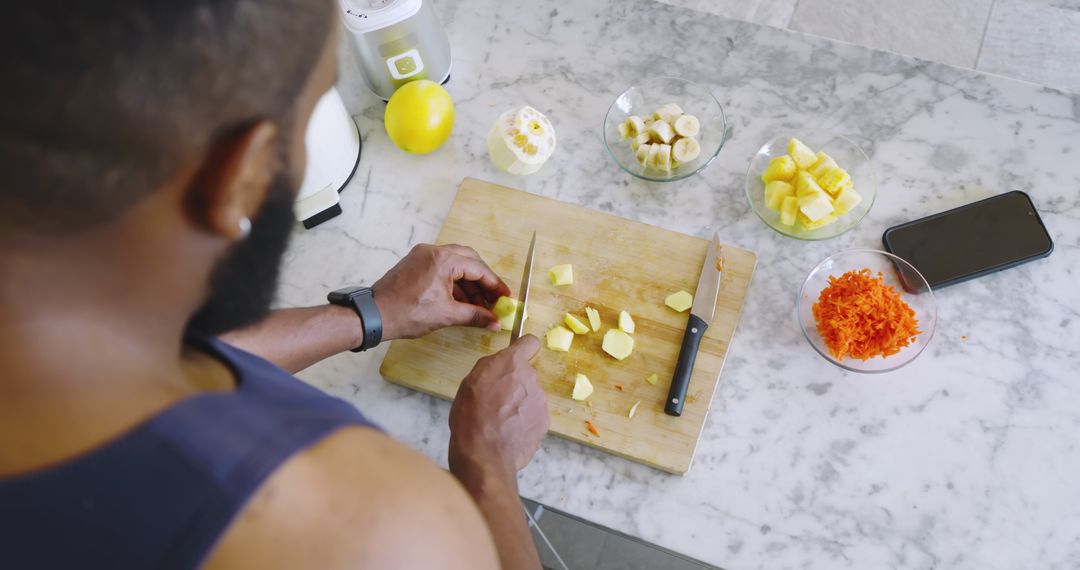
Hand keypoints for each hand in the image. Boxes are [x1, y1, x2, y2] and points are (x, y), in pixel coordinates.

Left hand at [372, 244, 510, 340]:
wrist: (374, 315)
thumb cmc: (407, 313)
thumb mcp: (446, 315)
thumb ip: (475, 316)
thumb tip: (495, 322)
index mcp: (443, 260)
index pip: (478, 269)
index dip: (495, 284)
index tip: (505, 297)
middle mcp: (433, 251)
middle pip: (469, 260)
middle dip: (483, 281)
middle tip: (494, 299)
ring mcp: (422, 255)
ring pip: (455, 263)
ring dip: (468, 282)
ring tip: (479, 305)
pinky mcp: (415, 263)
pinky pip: (442, 267)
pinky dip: (454, 281)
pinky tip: (461, 300)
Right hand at [448, 335, 548, 483]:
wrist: (484, 453)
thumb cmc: (471, 415)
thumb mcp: (470, 382)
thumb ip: (490, 368)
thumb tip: (500, 366)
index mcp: (511, 363)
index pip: (529, 342)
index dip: (524, 348)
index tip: (518, 355)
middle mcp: (531, 379)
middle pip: (526, 376)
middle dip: (515, 385)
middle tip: (496, 401)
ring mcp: (541, 402)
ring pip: (530, 398)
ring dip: (519, 406)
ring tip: (500, 422)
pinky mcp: (544, 424)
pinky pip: (533, 418)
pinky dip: (523, 423)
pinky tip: (508, 434)